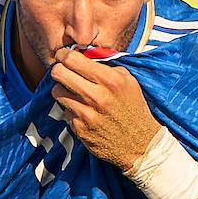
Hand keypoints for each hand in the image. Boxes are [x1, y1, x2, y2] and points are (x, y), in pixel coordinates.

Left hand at [50, 47, 160, 170]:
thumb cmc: (134, 108)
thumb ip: (107, 66)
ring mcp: (86, 114)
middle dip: (58, 69)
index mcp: (110, 80)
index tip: (62, 55)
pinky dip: (70, 109)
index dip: (63, 54)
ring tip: (73, 91)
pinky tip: (82, 110)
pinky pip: (64, 111)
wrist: (141, 144)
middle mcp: (96, 96)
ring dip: (62, 90)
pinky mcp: (79, 129)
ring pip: (57, 92)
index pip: (72, 59)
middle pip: (58, 73)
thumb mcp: (128, 81)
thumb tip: (83, 55)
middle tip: (62, 70)